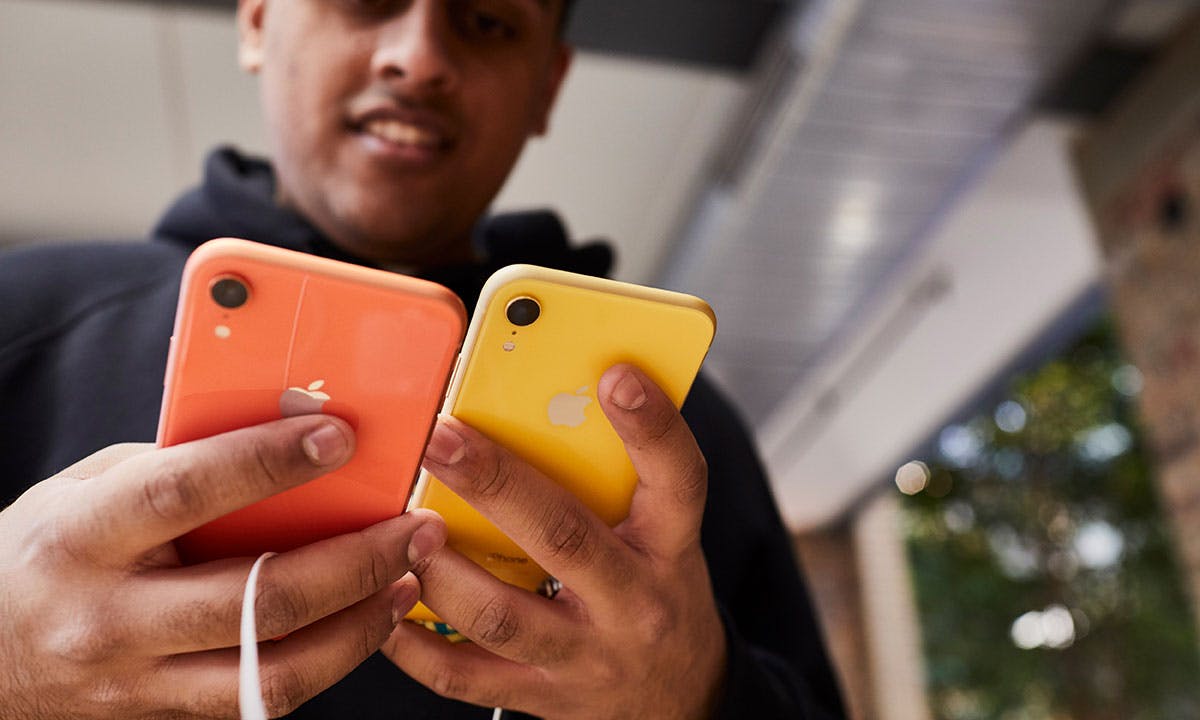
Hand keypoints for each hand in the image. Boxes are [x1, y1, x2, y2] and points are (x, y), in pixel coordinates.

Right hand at [0, 415, 445, 718]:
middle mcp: (109, 617)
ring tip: (407, 579)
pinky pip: (261, 697)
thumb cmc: (46, 551)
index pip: (184, 493)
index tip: (340, 436)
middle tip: (413, 526)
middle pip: (255, 600)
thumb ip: (175, 466)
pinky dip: (327, 659)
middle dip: (353, 562)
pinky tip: (363, 620)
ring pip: (271, 672)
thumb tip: (281, 432)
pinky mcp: (165, 716)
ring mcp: (136, 681)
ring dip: (359, 625)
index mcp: (83, 536)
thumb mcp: (88, 488)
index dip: (268, 463)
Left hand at [384, 364, 726, 719]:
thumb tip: (550, 401)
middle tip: (443, 438)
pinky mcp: (542, 694)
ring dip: (442, 569)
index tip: (616, 377)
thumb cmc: (658, 589)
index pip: (678, 480)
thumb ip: (620, 476)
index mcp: (669, 546)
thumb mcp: (665, 533)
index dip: (651, 428)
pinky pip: (467, 676)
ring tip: (405, 527)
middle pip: (564, 538)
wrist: (680, 692)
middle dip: (495, 484)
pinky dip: (416, 644)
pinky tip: (387, 605)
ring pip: (502, 615)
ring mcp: (585, 655)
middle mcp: (632, 602)